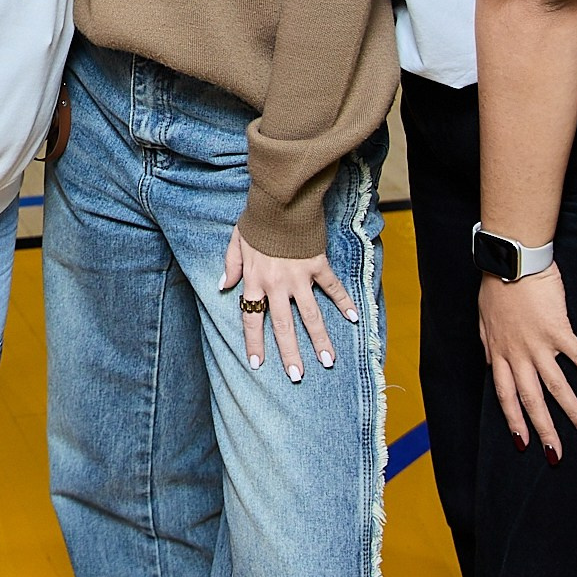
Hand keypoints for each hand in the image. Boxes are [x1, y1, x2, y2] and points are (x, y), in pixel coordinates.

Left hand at [223, 223, 359, 383]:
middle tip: (297, 376)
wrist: (280, 200)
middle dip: (290, 353)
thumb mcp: (236, 241)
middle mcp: (277, 284)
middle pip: (283, 326)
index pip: (251, 318)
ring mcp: (299, 277)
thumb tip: (222, 286)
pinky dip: (343, 302)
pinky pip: (332, 288)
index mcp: (255, 280)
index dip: (253, 342)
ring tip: (328, 361)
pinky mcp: (317, 265)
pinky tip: (353, 319)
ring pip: (311, 315)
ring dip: (320, 340)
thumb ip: (230, 266)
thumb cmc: (257, 220)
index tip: (257, 364)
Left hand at [477, 267, 576, 462]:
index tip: (523, 443)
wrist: (510, 259)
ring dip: (573, 413)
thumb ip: (489, 346)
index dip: (514, 420)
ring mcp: (538, 344)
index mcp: (498, 354)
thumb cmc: (496, 286)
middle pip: (531, 400)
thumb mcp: (484, 321)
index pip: (505, 396)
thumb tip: (491, 365)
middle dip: (544, 430)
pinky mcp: (559, 330)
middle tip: (556, 456)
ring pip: (556, 387)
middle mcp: (517, 354)